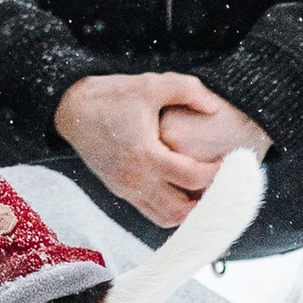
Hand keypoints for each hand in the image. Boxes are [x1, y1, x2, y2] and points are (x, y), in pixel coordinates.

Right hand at [54, 72, 250, 227]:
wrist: (70, 109)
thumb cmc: (111, 95)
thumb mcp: (150, 84)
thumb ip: (187, 90)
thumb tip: (214, 109)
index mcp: (145, 155)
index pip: (192, 177)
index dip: (217, 174)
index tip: (232, 162)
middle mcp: (135, 179)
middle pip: (181, 211)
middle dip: (206, 202)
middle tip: (223, 185)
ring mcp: (126, 189)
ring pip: (165, 218)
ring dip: (189, 211)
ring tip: (205, 191)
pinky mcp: (120, 191)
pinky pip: (150, 212)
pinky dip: (170, 210)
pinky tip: (183, 192)